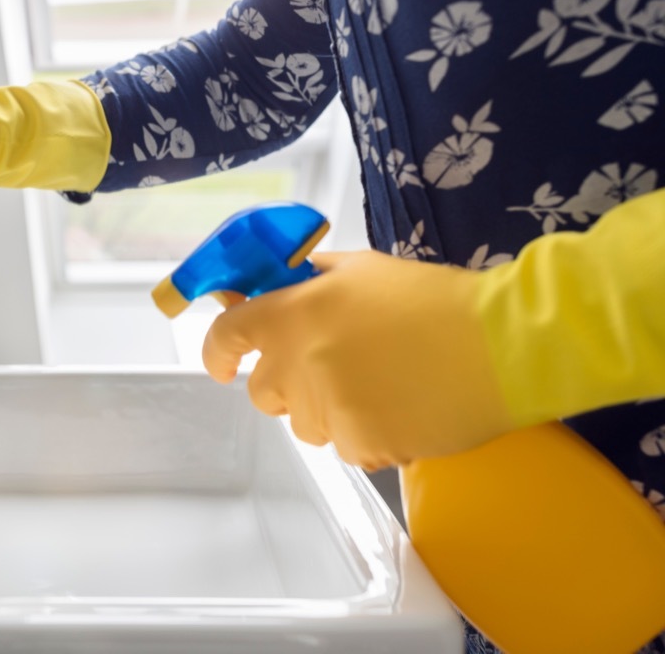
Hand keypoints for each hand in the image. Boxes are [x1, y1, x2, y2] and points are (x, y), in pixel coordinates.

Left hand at [201, 250, 513, 469]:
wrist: (502, 344)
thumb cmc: (435, 301)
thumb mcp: (360, 271)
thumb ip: (305, 281)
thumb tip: (267, 288)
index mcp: (291, 313)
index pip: (225, 336)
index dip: (217, 352)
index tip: (221, 362)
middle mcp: (299, 362)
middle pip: (261, 392)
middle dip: (286, 384)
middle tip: (330, 369)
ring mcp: (328, 407)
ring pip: (304, 425)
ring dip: (329, 411)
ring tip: (381, 386)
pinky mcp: (361, 444)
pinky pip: (346, 448)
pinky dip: (367, 436)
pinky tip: (404, 408)